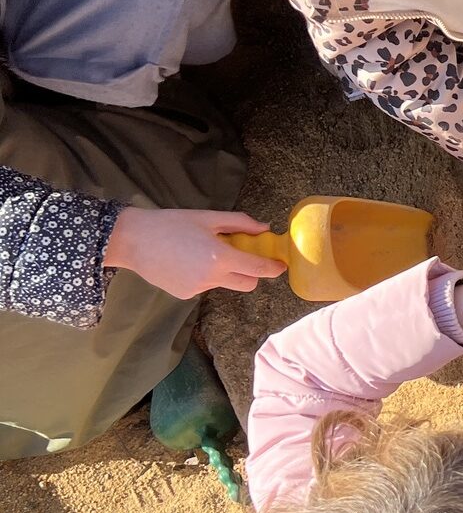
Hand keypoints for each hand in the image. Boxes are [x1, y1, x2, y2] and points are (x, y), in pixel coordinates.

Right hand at [104, 208, 286, 299]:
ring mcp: (198, 290)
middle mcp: (211, 278)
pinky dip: (204, 276)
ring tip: (202, 252)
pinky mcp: (185, 295)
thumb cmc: (171, 224)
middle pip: (247, 283)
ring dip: (225, 272)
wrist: (132, 240)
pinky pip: (205, 286)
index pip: (258, 269)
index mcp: (220, 258)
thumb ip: (239, 224)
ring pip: (224, 284)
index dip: (273, 268)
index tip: (280, 265)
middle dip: (252, 273)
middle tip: (243, 256)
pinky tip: (186, 262)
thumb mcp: (207, 218)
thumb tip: (263, 228)